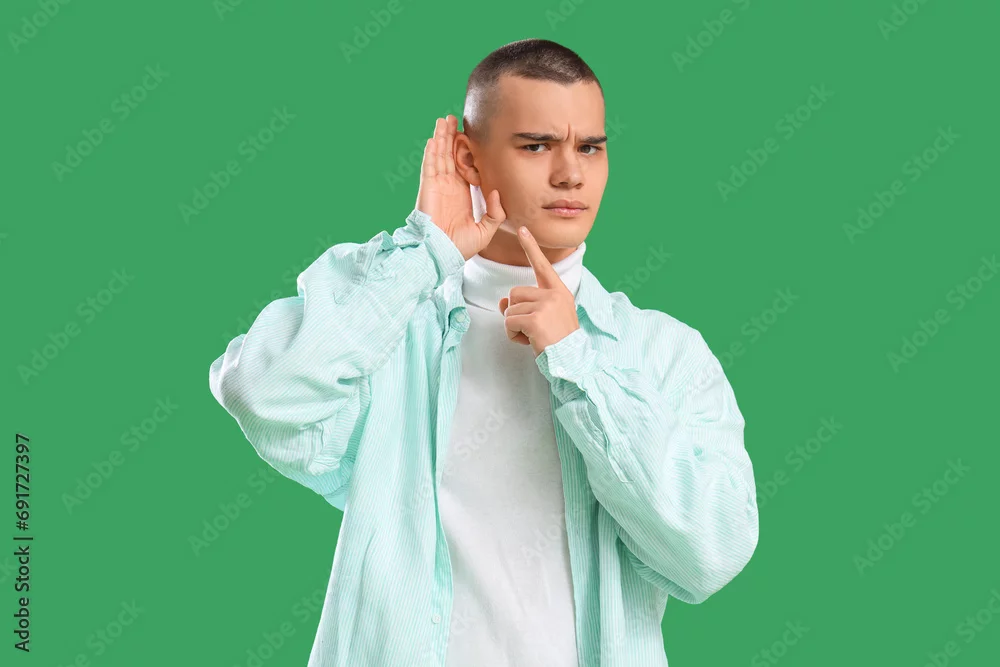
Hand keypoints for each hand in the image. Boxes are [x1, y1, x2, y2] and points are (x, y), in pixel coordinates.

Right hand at [415, 115, 505, 260]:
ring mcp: (438, 186)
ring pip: (440, 155)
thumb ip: (495, 212)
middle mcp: (449, 187)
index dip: (467, 152)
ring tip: (444, 119)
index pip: (465, 167)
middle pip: (450, 155)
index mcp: (462, 195)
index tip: (471, 138)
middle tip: (454, 119)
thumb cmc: (461, 247)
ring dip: (441, 137)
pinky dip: (432, 151)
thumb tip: (496, 192)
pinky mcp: (429, 187)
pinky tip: (435, 137)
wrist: (442, 254)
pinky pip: (430, 165)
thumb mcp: (486, 230)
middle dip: (451, 137)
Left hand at [498, 226, 580, 356]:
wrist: (571, 360)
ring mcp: (545, 305)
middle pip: (514, 293)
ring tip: (533, 335)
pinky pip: (509, 322)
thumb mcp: (546, 317)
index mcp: (559, 291)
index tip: (522, 229)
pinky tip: (529, 341)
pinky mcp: (535, 319)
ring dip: (514, 326)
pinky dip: (513, 335)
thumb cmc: (559, 341)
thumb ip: (527, 305)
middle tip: (532, 328)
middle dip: (515, 313)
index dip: (531, 247)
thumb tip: (502, 303)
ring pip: (509, 309)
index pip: (542, 266)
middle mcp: (553, 294)